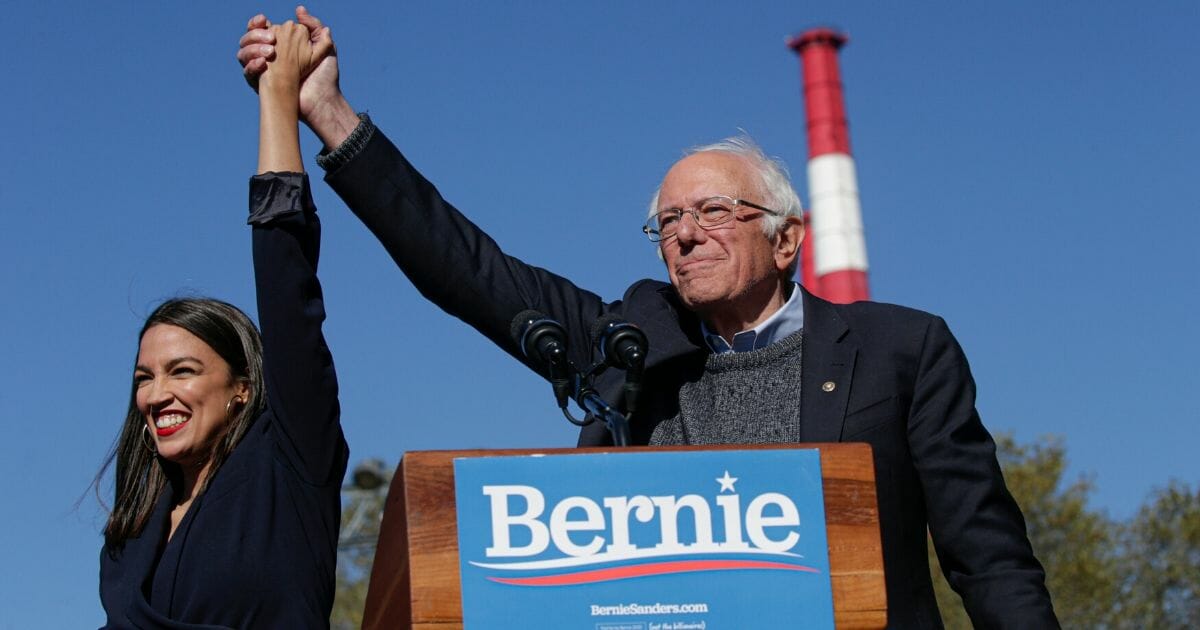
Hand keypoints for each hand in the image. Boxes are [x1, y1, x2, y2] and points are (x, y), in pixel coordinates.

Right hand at [238, 6, 339, 123]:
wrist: (322, 100)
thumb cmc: (324, 75)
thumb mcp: (324, 47)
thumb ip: (313, 27)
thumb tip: (298, 10)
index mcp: (281, 45)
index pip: (261, 28)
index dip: (258, 22)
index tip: (264, 20)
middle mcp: (268, 56)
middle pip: (249, 38)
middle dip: (256, 35)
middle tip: (272, 39)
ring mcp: (263, 70)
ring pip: (243, 52)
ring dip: (253, 49)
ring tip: (270, 53)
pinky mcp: (261, 85)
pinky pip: (247, 72)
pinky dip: (252, 65)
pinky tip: (263, 64)